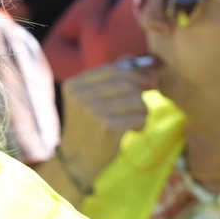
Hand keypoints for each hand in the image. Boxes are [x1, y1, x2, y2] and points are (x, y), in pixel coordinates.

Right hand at [58, 57, 154, 179]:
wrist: (78, 160)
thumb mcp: (89, 99)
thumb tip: (131, 58)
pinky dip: (141, 124)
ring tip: (133, 119)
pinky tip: (132, 130)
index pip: (113, 70)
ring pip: (136, 99)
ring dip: (142, 110)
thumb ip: (109, 77)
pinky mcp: (109, 128)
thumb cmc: (87, 127)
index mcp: (74, 85)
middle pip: (127, 83)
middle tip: (143, 103)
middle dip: (140, 92)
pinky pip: (140, 117)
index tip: (145, 83)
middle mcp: (81, 96)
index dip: (134, 74)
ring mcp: (94, 112)